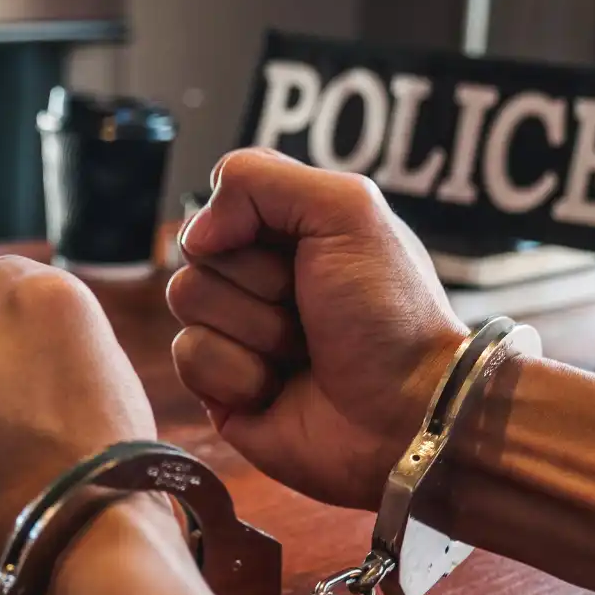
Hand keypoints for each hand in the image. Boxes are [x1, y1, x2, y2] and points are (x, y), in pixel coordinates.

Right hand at [167, 150, 470, 509]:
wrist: (407, 414)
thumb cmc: (390, 313)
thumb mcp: (348, 211)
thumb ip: (260, 179)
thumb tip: (196, 232)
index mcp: (291, 230)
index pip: (224, 196)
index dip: (247, 219)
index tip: (299, 247)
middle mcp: (259, 277)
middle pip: (197, 249)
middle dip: (259, 281)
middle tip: (310, 307)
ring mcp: (237, 331)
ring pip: (187, 299)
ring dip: (255, 328)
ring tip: (303, 351)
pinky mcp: (220, 386)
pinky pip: (188, 356)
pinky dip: (239, 373)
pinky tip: (279, 388)